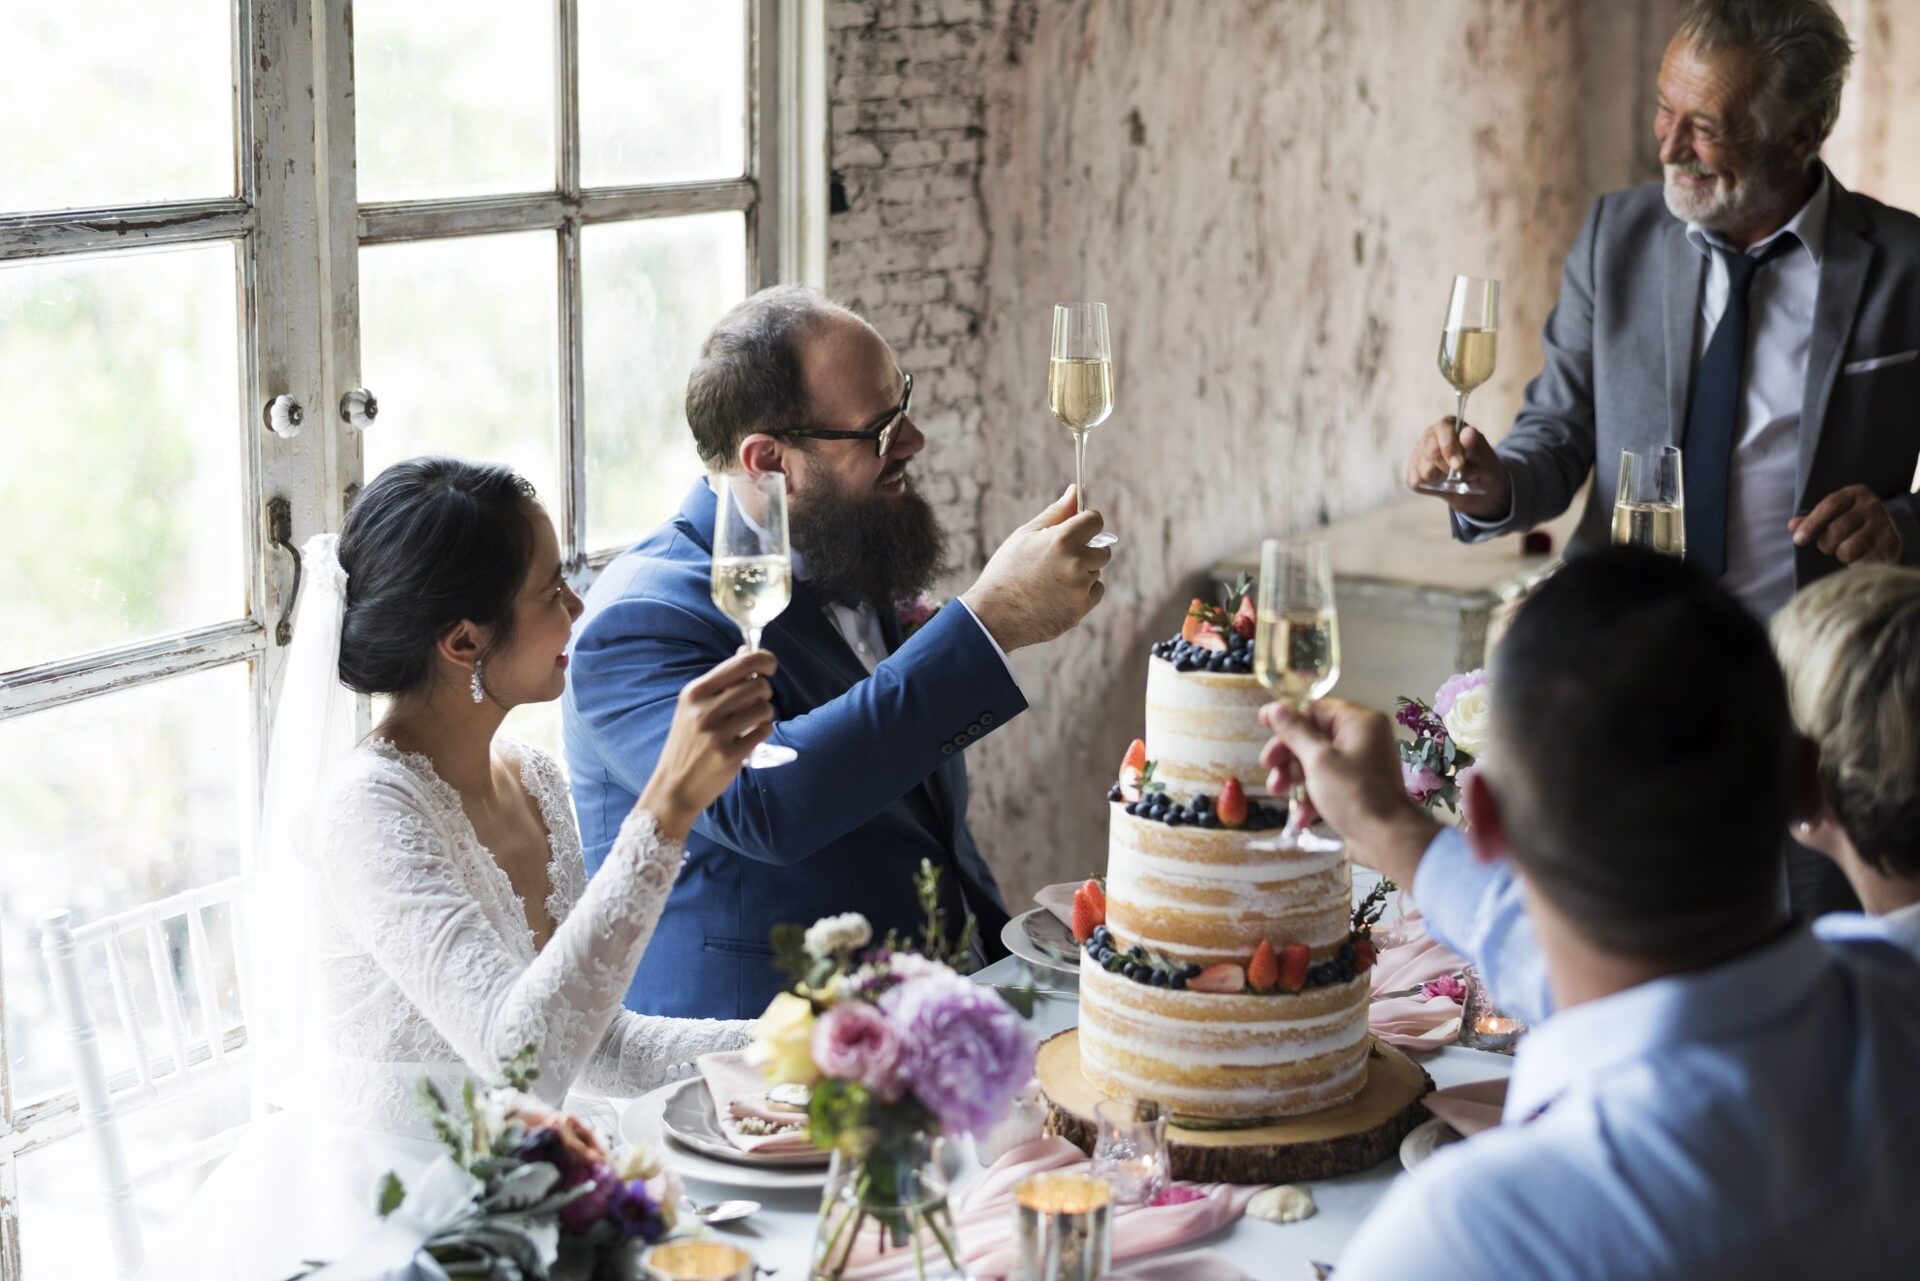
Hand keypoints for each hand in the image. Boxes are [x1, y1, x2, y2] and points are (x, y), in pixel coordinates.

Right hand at [637, 648, 778, 839]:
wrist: (674, 786)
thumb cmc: (688, 742)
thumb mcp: (694, 707)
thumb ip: (722, 681)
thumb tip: (745, 651)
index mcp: (695, 692)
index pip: (740, 663)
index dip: (764, 659)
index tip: (770, 666)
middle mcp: (703, 709)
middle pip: (758, 686)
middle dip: (764, 693)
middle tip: (755, 704)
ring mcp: (716, 733)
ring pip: (765, 708)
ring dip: (765, 714)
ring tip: (751, 723)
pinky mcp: (729, 754)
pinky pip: (764, 731)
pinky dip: (762, 732)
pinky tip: (750, 738)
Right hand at [960, 486, 1110, 650]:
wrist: (994, 615)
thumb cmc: (1006, 571)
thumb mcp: (1025, 535)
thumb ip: (1056, 513)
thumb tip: (1075, 491)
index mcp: (1061, 540)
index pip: (1095, 521)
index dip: (1087, 522)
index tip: (1078, 528)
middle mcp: (1076, 563)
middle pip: (1102, 549)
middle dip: (1086, 550)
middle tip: (1059, 559)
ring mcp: (1080, 588)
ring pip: (1096, 572)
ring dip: (1082, 573)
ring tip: (1051, 580)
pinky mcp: (1081, 609)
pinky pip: (1095, 592)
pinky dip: (1082, 593)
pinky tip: (1057, 595)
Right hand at [1258, 698, 1437, 886]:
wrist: (1386, 840)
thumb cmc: (1353, 794)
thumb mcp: (1318, 760)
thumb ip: (1294, 732)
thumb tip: (1274, 707)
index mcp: (1359, 722)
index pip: (1315, 709)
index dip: (1286, 718)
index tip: (1262, 724)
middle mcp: (1362, 737)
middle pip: (1312, 737)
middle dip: (1288, 757)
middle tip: (1269, 769)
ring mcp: (1360, 763)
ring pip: (1316, 762)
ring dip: (1295, 779)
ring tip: (1278, 794)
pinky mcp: (1357, 787)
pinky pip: (1328, 782)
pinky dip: (1312, 796)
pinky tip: (1301, 817)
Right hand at [1405, 417, 1511, 519]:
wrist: (1480, 489)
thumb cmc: (1484, 468)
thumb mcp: (1488, 459)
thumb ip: (1477, 447)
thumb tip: (1467, 433)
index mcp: (1448, 425)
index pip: (1443, 430)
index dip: (1450, 449)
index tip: (1459, 465)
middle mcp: (1430, 436)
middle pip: (1432, 452)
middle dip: (1449, 468)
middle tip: (1463, 474)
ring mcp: (1419, 454)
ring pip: (1425, 470)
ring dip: (1443, 479)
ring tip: (1454, 478)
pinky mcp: (1413, 472)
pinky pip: (1417, 483)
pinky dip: (1433, 488)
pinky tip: (1442, 483)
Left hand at [1789, 484, 1902, 563]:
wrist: (1890, 528)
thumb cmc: (1853, 520)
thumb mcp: (1835, 512)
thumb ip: (1812, 519)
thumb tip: (1792, 526)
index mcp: (1855, 493)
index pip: (1828, 506)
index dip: (1811, 524)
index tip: (1798, 540)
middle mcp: (1871, 506)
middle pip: (1835, 530)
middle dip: (1825, 543)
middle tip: (1828, 545)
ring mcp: (1883, 525)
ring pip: (1848, 549)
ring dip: (1840, 554)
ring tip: (1844, 550)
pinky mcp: (1889, 545)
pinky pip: (1862, 561)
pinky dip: (1854, 563)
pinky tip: (1858, 557)